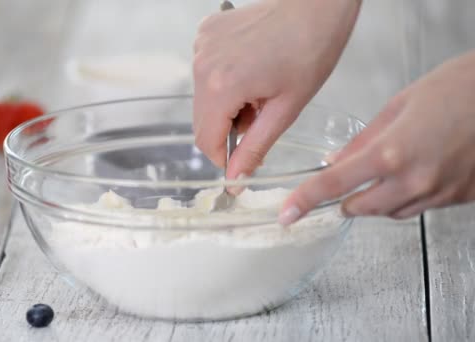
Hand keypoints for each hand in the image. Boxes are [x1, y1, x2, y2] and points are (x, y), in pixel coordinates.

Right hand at [193, 0, 360, 178]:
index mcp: (221, 87)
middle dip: (228, 129)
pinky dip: (223, 81)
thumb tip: (234, 180)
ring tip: (259, 90)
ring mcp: (201, 46)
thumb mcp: (286, 109)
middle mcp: (203, 65)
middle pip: (202, 120)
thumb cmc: (311, 50)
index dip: (224, 158)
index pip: (205, 140)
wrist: (316, 3)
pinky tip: (249, 70)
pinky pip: (205, 71)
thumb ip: (255, 148)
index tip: (245, 160)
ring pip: (203, 97)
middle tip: (262, 117)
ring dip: (227, 105)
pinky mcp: (205, 33)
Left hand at [280, 51, 474, 224]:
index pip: (333, 186)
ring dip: (375, 199)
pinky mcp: (459, 199)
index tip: (287, 214)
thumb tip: (334, 161)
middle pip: (359, 208)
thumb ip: (362, 140)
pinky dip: (404, 197)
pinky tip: (412, 173)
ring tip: (385, 170)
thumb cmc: (459, 88)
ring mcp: (438, 194)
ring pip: (388, 213)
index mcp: (391, 153)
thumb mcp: (398, 105)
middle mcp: (414, 181)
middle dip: (344, 198)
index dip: (304, 201)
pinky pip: (418, 208)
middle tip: (344, 181)